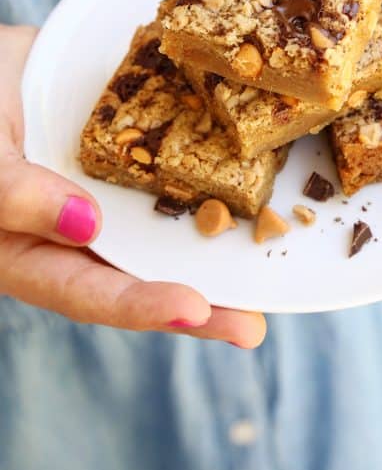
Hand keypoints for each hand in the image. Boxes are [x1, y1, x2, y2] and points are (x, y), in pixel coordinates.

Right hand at [0, 25, 264, 345]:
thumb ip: (16, 195)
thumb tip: (86, 224)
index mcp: (33, 250)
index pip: (87, 290)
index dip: (141, 305)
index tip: (195, 312)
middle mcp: (78, 228)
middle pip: (140, 273)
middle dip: (199, 303)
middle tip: (252, 326)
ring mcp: (109, 187)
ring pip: (164, 220)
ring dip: (214, 237)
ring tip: (269, 258)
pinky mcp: (131, 144)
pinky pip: (169, 157)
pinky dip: (207, 164)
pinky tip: (246, 168)